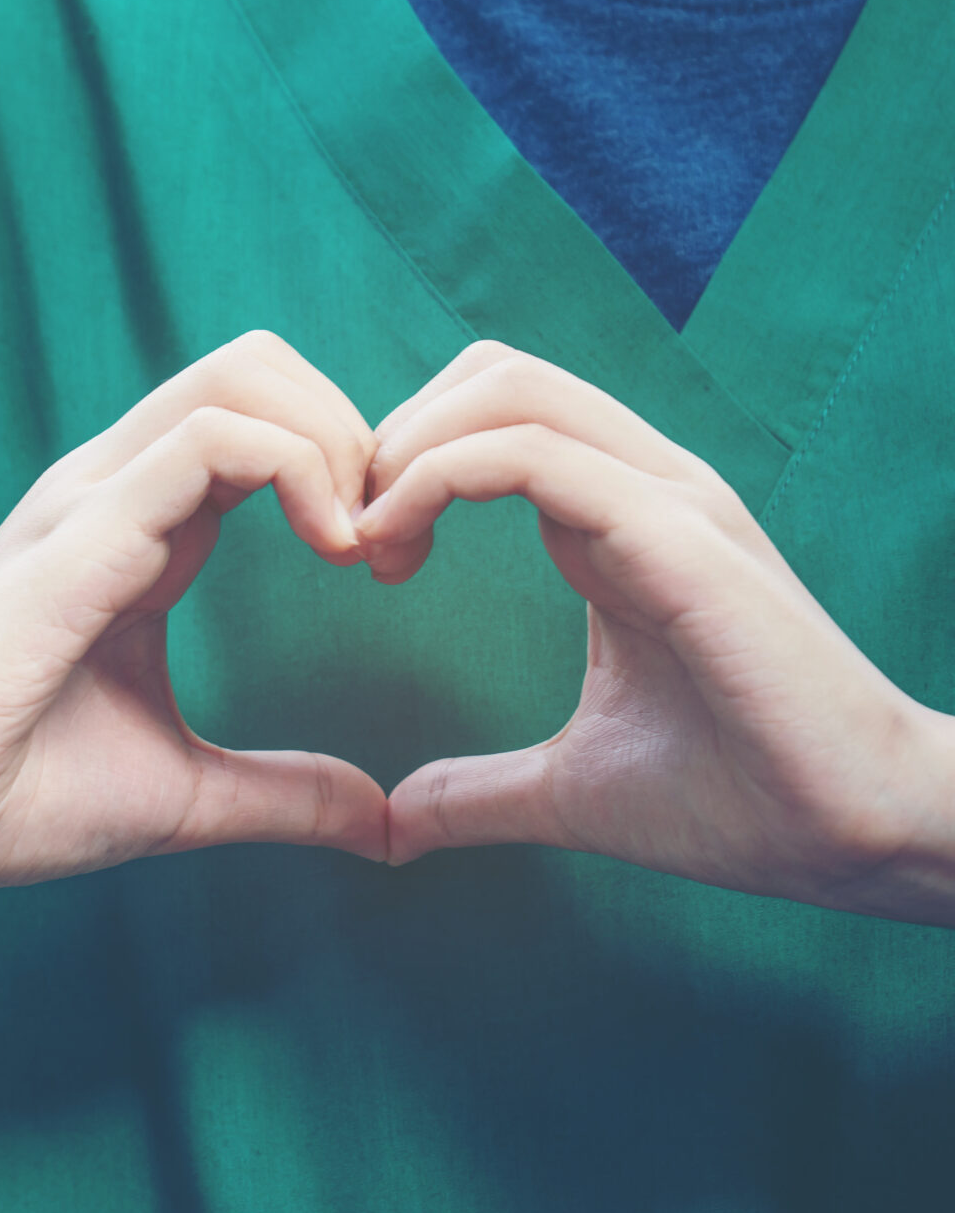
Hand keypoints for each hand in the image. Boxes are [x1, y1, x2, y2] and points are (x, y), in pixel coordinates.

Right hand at [0, 331, 388, 895]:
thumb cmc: (8, 796)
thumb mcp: (185, 794)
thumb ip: (285, 793)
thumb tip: (385, 828)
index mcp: (132, 527)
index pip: (256, 418)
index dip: (347, 468)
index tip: (388, 568)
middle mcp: (110, 489)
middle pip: (256, 365)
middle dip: (354, 432)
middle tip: (386, 545)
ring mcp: (90, 499)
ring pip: (241, 375)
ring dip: (336, 441)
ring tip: (359, 546)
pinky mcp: (81, 530)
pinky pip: (212, 438)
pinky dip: (302, 470)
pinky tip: (330, 552)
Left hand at [359, 341, 954, 923]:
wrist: (862, 838)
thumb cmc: (744, 802)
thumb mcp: (575, 790)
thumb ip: (481, 791)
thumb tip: (397, 823)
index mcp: (622, 521)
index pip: (497, 416)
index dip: (406, 462)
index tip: (360, 556)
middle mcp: (648, 488)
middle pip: (495, 374)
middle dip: (395, 434)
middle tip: (351, 539)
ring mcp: (669, 504)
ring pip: (510, 389)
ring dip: (408, 449)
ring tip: (367, 544)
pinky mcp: (680, 541)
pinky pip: (536, 456)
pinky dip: (439, 479)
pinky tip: (395, 552)